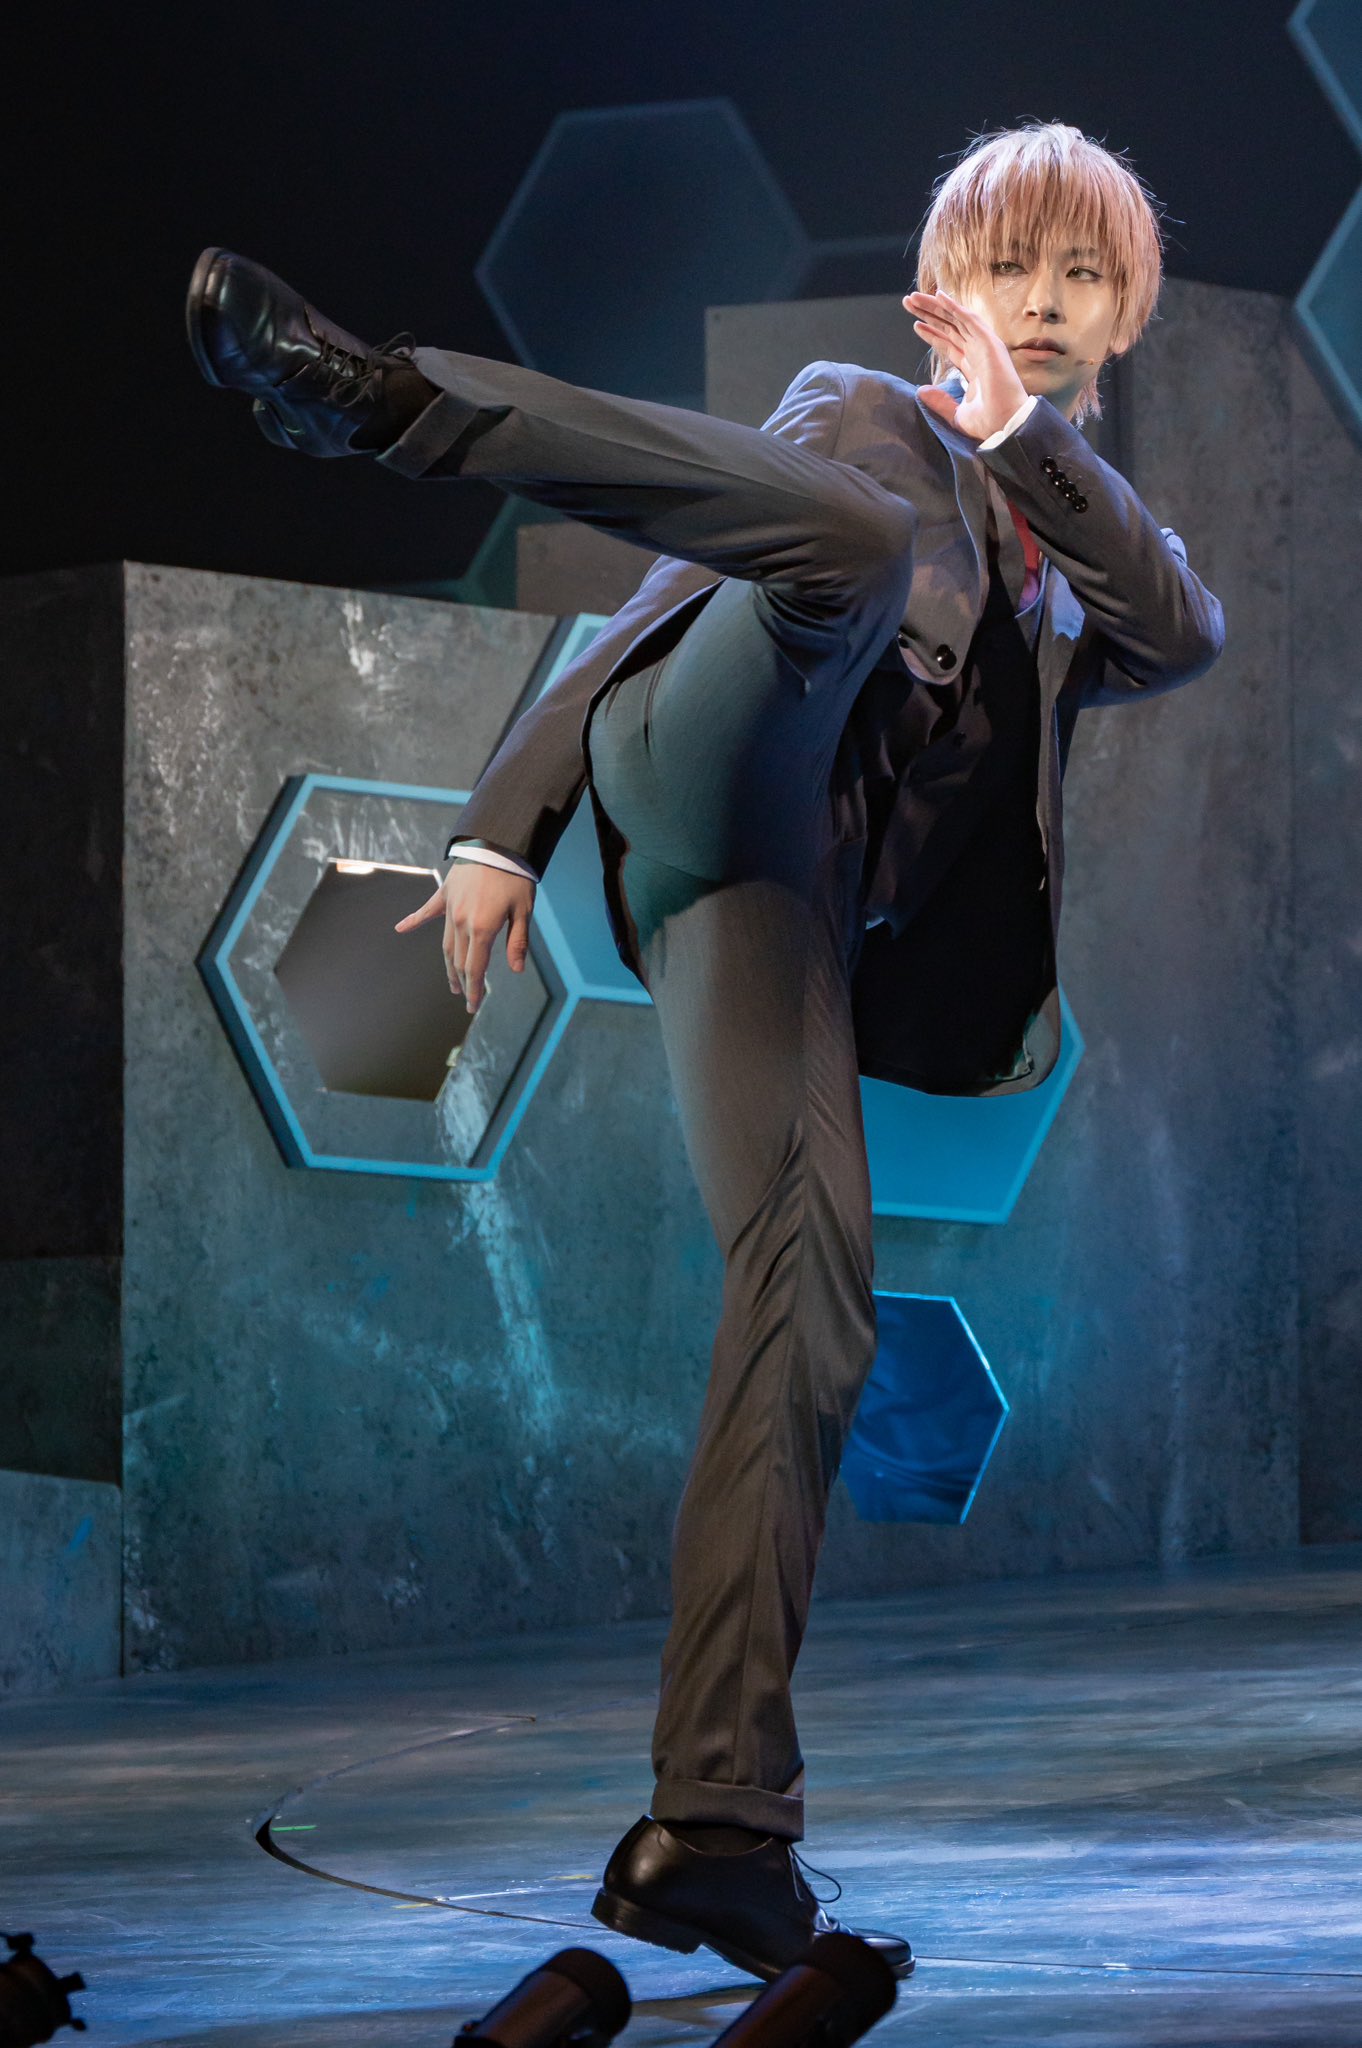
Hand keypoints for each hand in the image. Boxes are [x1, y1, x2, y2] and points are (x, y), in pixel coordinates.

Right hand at [395, 862, 535, 1013]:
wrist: (497, 843)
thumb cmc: (515, 877)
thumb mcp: (523, 910)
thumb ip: (517, 941)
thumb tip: (516, 970)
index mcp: (482, 929)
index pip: (475, 969)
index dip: (474, 990)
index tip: (472, 1007)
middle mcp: (461, 922)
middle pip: (458, 960)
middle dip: (462, 982)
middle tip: (464, 997)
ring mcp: (450, 908)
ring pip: (446, 944)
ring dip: (448, 964)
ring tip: (452, 980)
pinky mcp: (445, 893)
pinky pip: (427, 911)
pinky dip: (413, 921)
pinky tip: (400, 929)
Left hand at [902, 289, 1028, 442]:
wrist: (1005, 426)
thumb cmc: (988, 423)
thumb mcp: (957, 414)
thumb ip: (940, 402)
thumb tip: (921, 391)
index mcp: (972, 367)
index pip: (949, 344)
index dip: (933, 333)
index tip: (916, 324)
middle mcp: (978, 352)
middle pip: (949, 327)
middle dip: (929, 314)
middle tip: (909, 302)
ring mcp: (984, 346)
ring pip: (956, 319)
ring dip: (936, 306)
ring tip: (915, 297)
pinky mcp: (989, 343)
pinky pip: (969, 319)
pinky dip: (954, 307)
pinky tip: (938, 296)